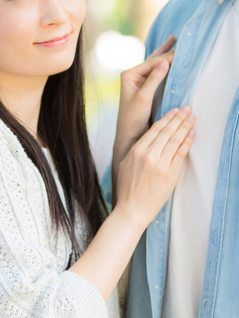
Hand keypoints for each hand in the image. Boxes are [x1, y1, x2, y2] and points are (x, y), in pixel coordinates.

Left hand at [114, 36, 175, 160]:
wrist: (129, 134)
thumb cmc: (132, 118)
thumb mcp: (143, 98)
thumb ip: (153, 80)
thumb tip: (164, 62)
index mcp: (129, 75)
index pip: (152, 62)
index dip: (168, 56)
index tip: (183, 49)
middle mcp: (132, 76)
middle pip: (152, 60)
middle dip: (164, 50)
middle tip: (176, 38)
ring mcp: (138, 82)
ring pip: (154, 65)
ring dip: (164, 55)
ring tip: (171, 42)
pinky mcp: (144, 89)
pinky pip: (156, 74)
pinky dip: (164, 66)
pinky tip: (167, 61)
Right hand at [115, 106, 194, 227]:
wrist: (131, 209)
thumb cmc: (127, 189)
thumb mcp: (126, 165)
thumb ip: (137, 150)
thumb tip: (149, 138)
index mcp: (135, 151)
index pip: (154, 129)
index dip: (166, 118)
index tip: (174, 110)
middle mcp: (148, 155)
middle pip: (167, 131)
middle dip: (179, 118)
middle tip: (187, 108)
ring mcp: (160, 164)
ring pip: (175, 140)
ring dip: (185, 126)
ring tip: (192, 117)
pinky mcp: (170, 174)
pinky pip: (181, 154)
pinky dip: (187, 142)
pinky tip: (192, 134)